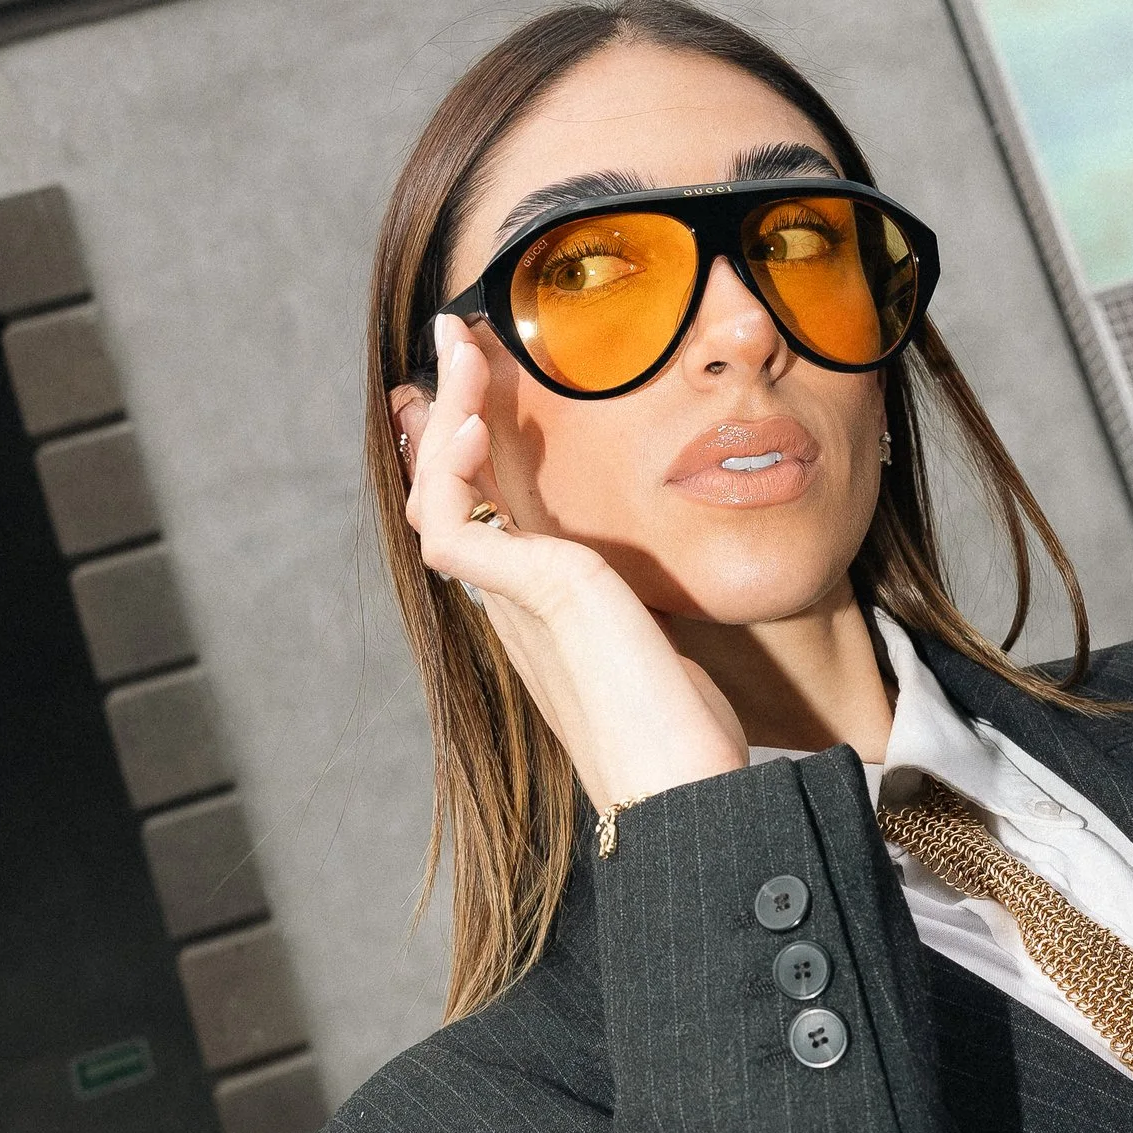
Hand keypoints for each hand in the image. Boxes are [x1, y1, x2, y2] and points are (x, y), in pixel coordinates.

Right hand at [401, 320, 747, 814]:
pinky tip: (468, 424)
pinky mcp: (528, 600)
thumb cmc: (693, 739)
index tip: (482, 376)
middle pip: (454, 489)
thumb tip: (681, 578)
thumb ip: (650, 607)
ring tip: (461, 349)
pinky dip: (451, 469)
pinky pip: (453, 524)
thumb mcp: (671, 643)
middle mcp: (515, 604)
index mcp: (543, 610)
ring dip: (445, 416)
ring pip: (440, 494)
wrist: (689, 797)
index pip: (490, 506)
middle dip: (451, 407)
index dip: (475, 441)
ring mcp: (513, 605)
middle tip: (458, 335)